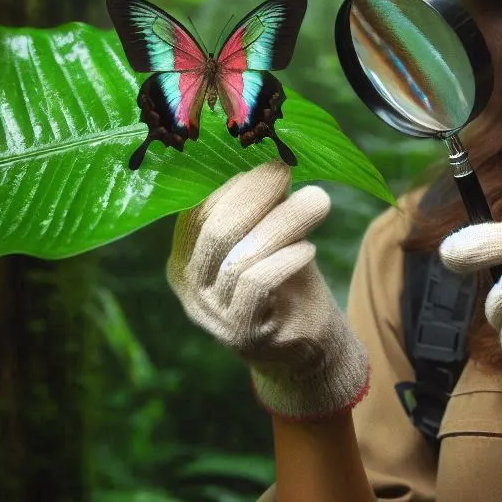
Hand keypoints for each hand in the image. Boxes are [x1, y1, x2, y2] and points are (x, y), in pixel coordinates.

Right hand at [166, 162, 368, 421]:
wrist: (305, 342)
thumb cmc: (285, 278)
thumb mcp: (271, 233)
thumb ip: (265, 205)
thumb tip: (275, 159)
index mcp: (184, 253)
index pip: (197, 209)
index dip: (233, 182)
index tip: (271, 160)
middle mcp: (187, 284)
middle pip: (215, 229)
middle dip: (256, 195)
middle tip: (289, 172)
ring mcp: (210, 312)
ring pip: (239, 256)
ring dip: (284, 223)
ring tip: (317, 204)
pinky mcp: (239, 332)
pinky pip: (256, 285)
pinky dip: (285, 261)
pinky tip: (308, 249)